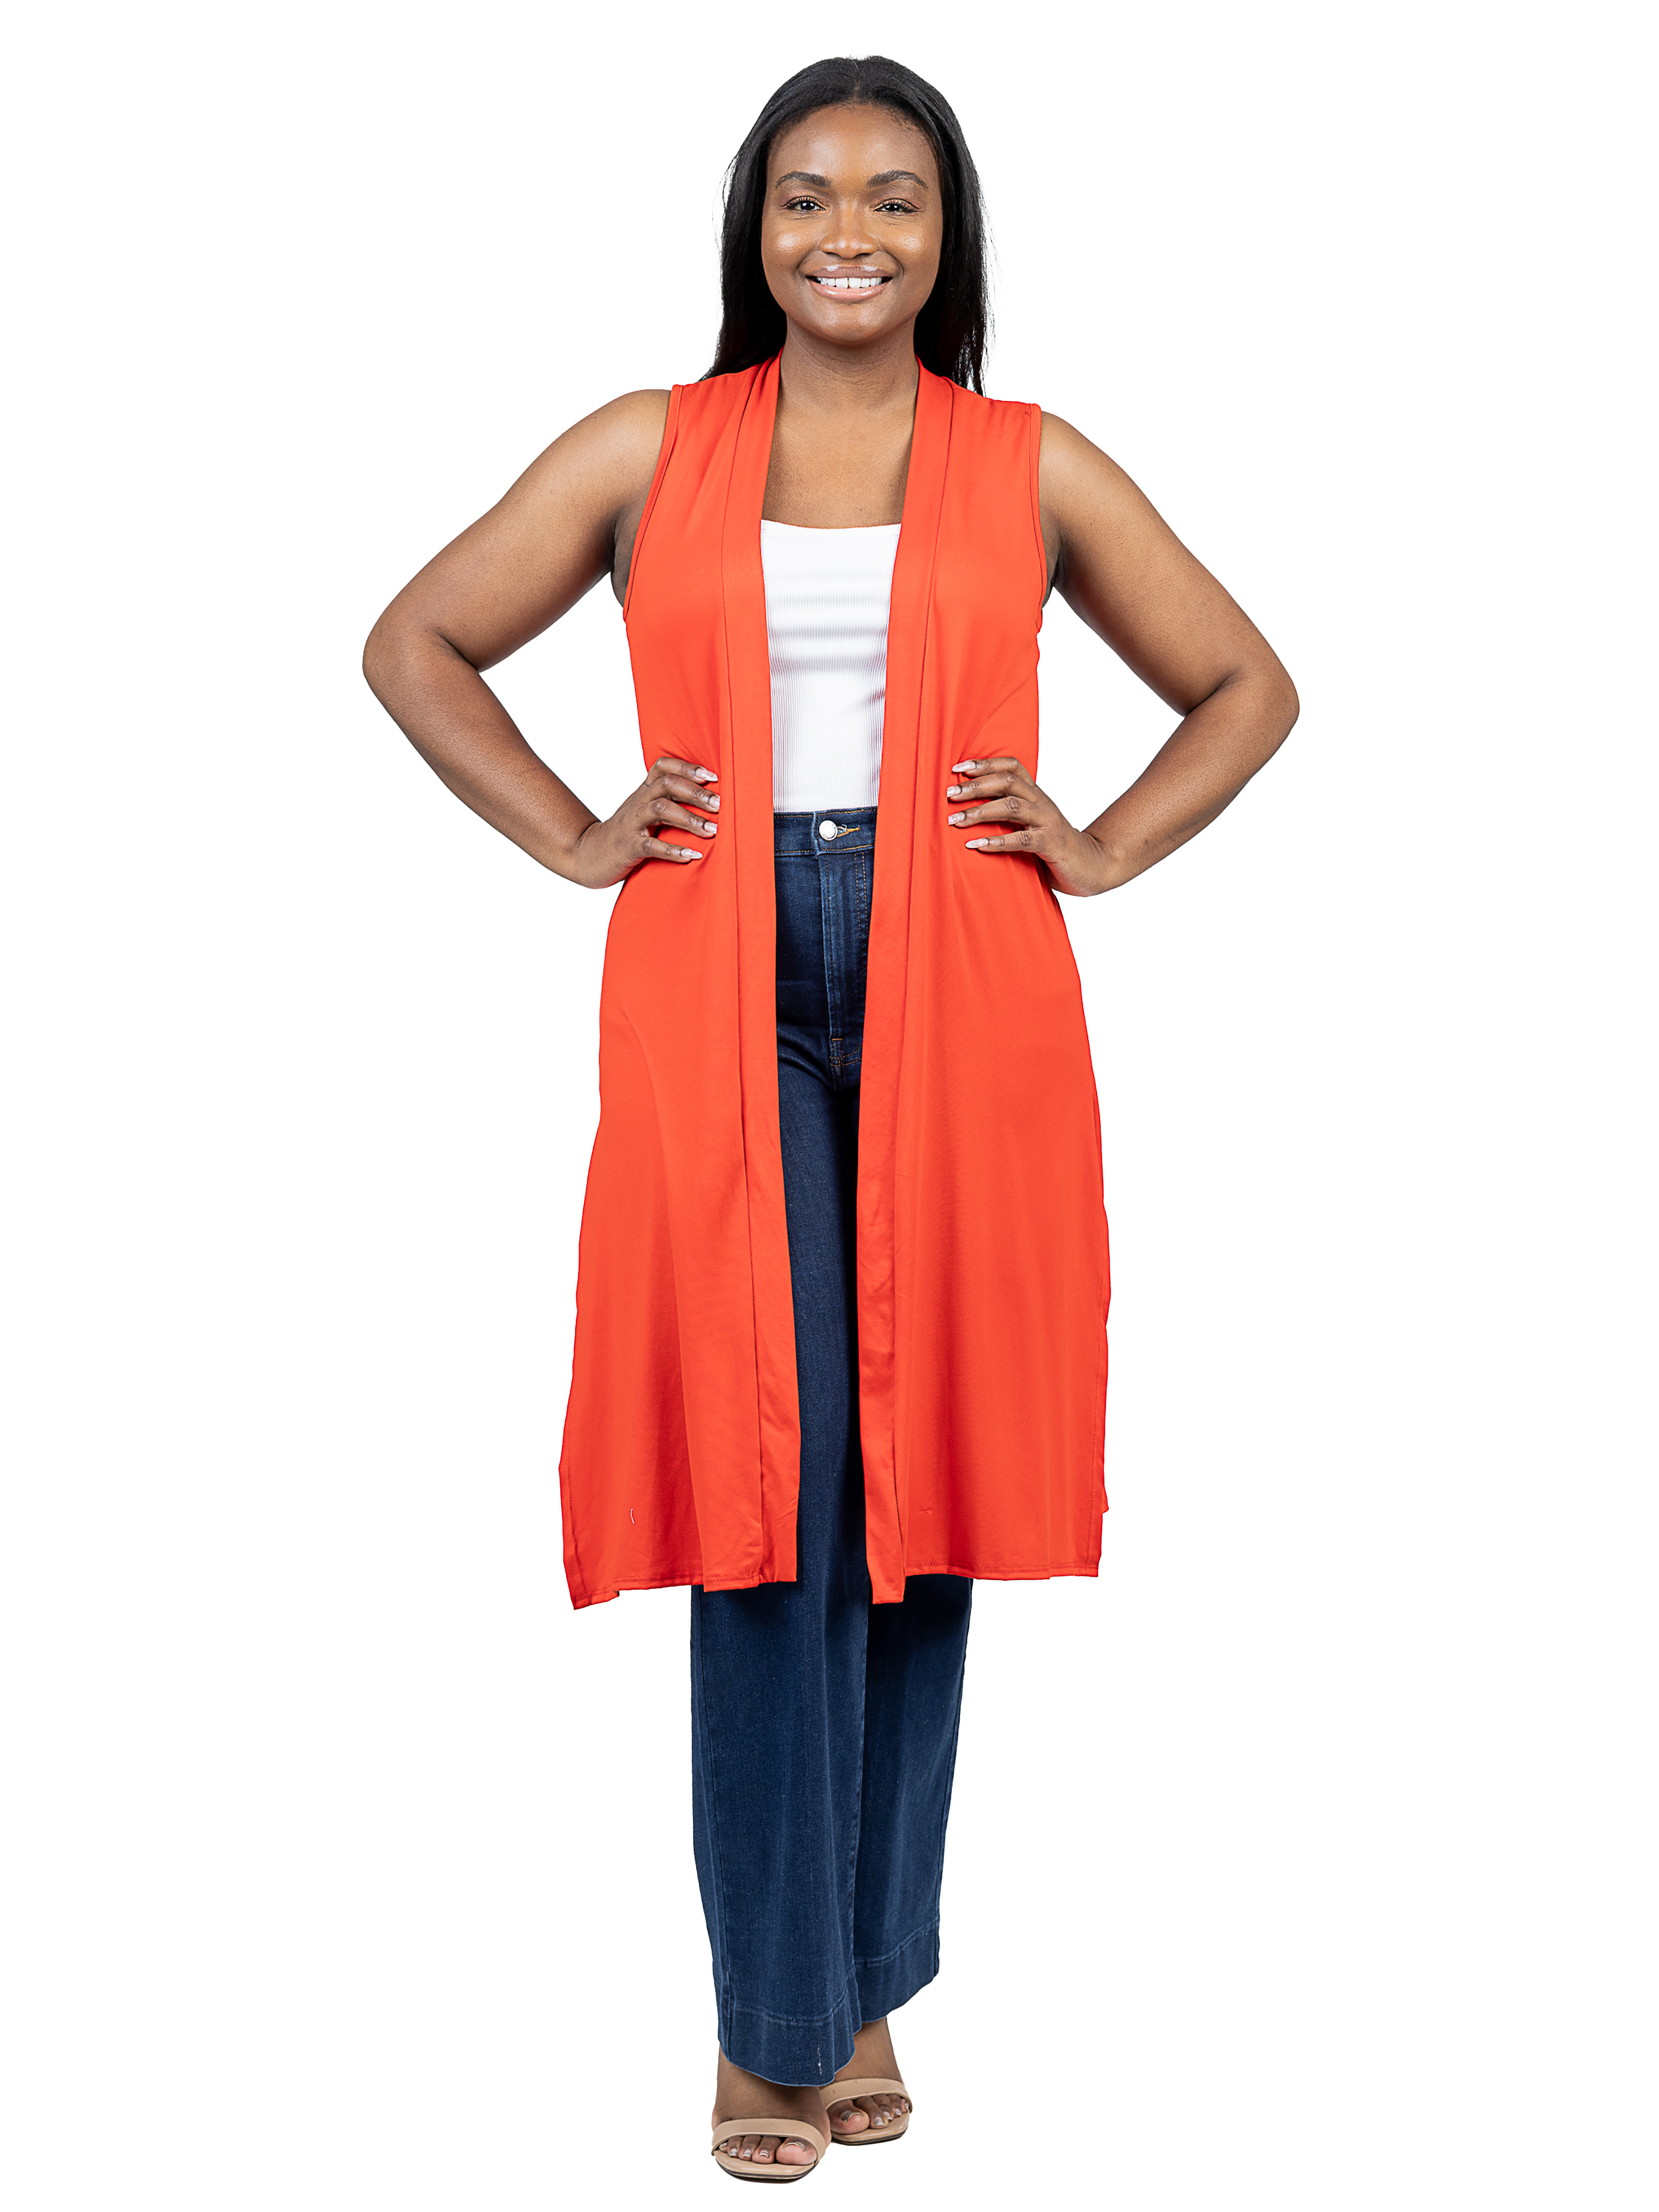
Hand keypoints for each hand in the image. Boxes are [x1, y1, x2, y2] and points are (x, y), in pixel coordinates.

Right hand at [562, 755, 718, 888]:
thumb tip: (708, 799)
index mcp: (644, 791)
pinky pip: (652, 845)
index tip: (712, 775)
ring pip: (661, 810)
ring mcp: (632, 824)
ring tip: (712, 830)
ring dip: (689, 819)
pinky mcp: (629, 847)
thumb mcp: (643, 810)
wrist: (589, 854)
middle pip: (667, 785)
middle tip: (720, 804)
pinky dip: (673, 850)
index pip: (663, 767)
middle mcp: (638, 802)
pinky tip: (692, 855)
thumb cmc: (626, 833)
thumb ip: (668, 801)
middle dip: (696, 793)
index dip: (687, 767)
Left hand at [945, 757, 1115, 896]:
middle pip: (1007, 782)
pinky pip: (1022, 839)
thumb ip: (1008, 815)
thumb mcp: (1031, 824)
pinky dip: (997, 841)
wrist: (1093, 865)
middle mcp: (1041, 803)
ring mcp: (1047, 822)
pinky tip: (976, 845)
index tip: (957, 769)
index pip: (1012, 766)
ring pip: (1011, 807)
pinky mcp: (1051, 844)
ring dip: (980, 812)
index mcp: (1035, 794)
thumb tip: (968, 810)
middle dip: (975, 786)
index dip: (985, 764)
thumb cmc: (1053, 846)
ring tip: (955, 821)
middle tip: (949, 795)